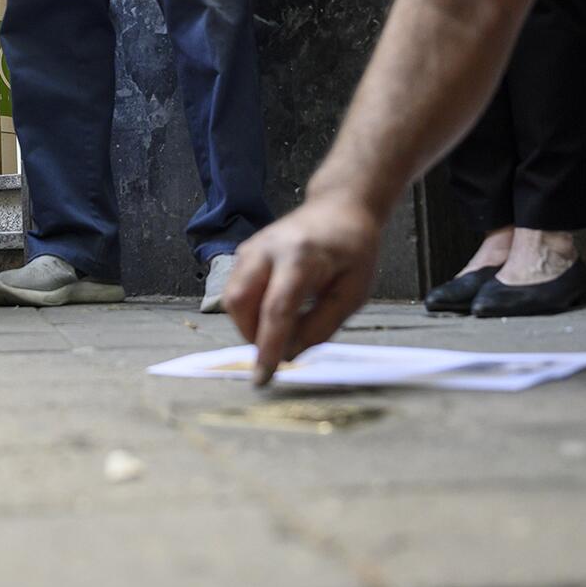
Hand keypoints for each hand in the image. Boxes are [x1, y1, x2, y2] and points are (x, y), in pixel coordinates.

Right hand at [222, 195, 382, 385]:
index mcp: (302, 257)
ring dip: (249, 324)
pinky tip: (273, 311)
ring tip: (280, 328)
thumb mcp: (353, 293)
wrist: (339, 209)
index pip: (276, 309)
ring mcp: (252, 248)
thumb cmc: (353, 251)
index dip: (267, 347)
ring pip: (232, 297)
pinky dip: (249, 310)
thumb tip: (290, 354)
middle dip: (252, 335)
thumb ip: (322, 326)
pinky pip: (235, 289)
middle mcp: (268, 249)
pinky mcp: (245, 252)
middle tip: (278, 348)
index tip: (262, 377)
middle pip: (240, 301)